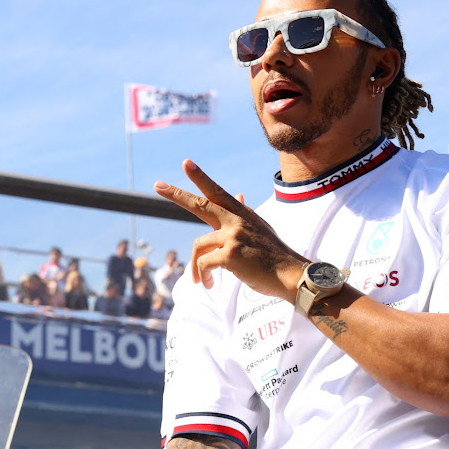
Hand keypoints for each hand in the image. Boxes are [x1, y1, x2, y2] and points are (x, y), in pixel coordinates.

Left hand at [154, 159, 306, 299]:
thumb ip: (245, 213)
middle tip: (157, 185)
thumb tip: (240, 194)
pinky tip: (208, 284)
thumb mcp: (260, 228)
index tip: (186, 163)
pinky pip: (204, 264)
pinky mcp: (230, 255)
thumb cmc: (274, 255)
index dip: (200, 177)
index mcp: (242, 214)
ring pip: (198, 246)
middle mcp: (236, 221)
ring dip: (194, 267)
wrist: (290, 274)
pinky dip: (202, 276)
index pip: (218, 192)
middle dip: (177, 194)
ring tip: (200, 281)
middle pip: (200, 204)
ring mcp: (233, 236)